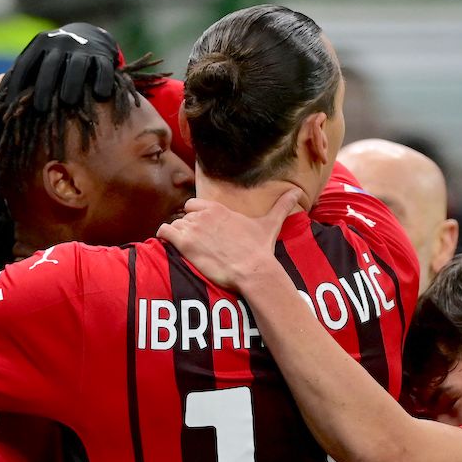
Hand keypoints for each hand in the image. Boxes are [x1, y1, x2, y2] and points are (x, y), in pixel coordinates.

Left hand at [8, 22, 122, 111]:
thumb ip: (28, 75)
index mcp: (40, 44)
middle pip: (50, 66)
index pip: (25, 64)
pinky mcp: (103, 55)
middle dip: (44, 87)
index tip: (11, 106)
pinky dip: (101, 81)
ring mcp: (83, 48)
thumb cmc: (58, 58)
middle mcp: (60, 43)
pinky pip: (102, 68)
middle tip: (40, 109)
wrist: (91, 36)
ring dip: (72, 84)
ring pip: (76, 66)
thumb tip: (1, 105)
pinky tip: (99, 94)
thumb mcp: (42, 58)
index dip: (17, 84)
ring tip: (69, 101)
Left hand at [158, 188, 302, 292]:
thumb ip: (281, 206)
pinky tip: (169, 245)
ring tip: (186, 250)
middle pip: (184, 216)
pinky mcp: (184, 242)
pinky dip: (163, 237)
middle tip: (195, 243)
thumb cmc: (259, 249)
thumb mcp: (270, 223)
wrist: (252, 269)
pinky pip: (164, 232)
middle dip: (187, 227)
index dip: (196, 217)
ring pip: (174, 225)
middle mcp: (204, 214)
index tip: (202, 230)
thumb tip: (298, 192)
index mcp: (218, 208)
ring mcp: (193, 227)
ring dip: (177, 236)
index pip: (195, 205)